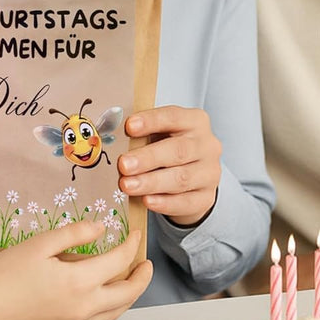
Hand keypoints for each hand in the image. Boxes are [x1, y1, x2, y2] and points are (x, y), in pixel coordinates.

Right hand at [0, 222, 151, 319]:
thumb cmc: (3, 277)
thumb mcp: (38, 245)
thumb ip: (73, 235)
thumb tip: (101, 228)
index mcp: (79, 282)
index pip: (117, 262)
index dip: (130, 246)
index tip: (134, 234)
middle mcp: (83, 309)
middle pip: (127, 294)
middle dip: (142, 278)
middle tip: (147, 264)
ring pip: (114, 313)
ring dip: (128, 296)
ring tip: (130, 281)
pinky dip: (107, 307)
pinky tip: (98, 296)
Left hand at [117, 106, 221, 225]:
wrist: (193, 177)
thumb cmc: (168, 148)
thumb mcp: (159, 134)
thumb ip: (142, 134)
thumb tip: (110, 136)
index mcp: (195, 121)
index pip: (173, 116)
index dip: (150, 121)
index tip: (128, 127)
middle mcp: (207, 145)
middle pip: (178, 150)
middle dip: (148, 158)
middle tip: (123, 165)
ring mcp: (210, 173)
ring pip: (181, 178)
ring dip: (151, 182)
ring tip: (127, 185)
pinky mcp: (206, 198)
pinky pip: (186, 202)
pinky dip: (164, 202)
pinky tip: (147, 201)